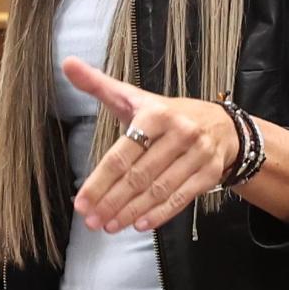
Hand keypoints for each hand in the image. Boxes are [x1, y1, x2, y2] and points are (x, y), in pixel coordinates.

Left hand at [64, 56, 238, 232]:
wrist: (221, 125)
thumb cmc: (166, 114)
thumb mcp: (134, 97)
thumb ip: (98, 84)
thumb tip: (68, 63)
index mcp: (155, 113)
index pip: (122, 154)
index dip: (99, 181)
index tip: (80, 202)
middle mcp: (179, 132)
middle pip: (138, 175)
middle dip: (111, 202)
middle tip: (90, 221)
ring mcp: (197, 154)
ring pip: (158, 190)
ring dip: (131, 212)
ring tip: (108, 226)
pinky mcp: (209, 173)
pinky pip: (181, 198)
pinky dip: (159, 214)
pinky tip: (139, 225)